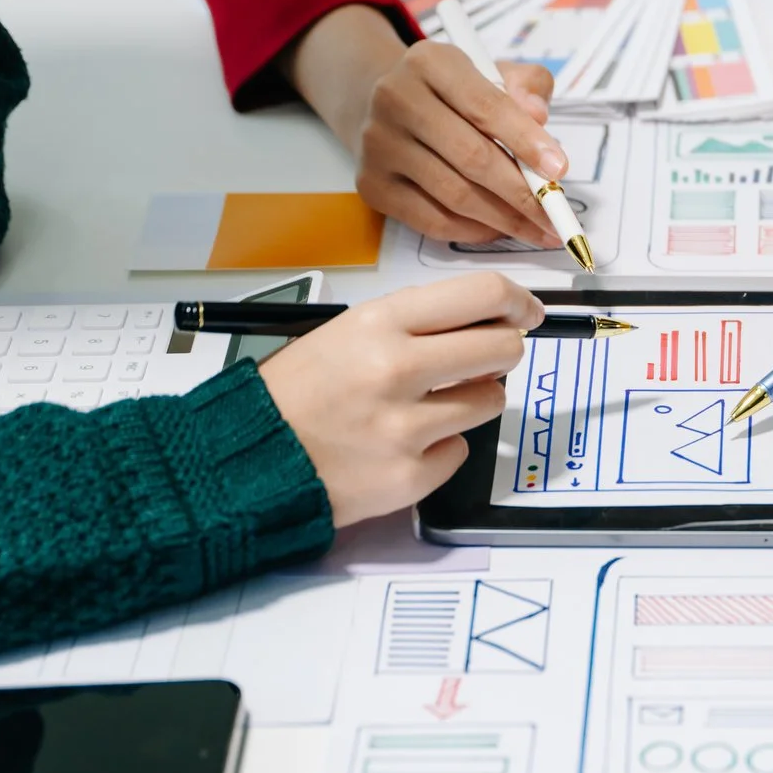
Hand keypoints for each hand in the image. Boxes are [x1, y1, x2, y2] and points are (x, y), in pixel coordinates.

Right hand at [258, 272, 542, 527]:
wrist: (246, 459)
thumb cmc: (295, 394)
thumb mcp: (346, 333)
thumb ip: (416, 326)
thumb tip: (487, 327)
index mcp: (378, 324)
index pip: (481, 295)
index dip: (517, 302)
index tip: (526, 312)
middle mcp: (396, 370)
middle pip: (502, 350)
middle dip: (504, 351)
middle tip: (486, 359)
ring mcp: (405, 428)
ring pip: (489, 402)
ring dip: (472, 400)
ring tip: (427, 405)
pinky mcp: (410, 476)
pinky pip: (458, 452)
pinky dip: (439, 449)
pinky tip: (400, 444)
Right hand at [286, 3, 565, 245]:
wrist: (381, 102)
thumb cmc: (452, 93)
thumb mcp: (491, 72)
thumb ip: (526, 86)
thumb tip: (538, 117)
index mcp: (430, 61)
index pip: (485, 105)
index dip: (526, 141)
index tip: (560, 170)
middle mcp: (395, 98)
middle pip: (471, 157)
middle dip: (522, 193)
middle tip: (555, 216)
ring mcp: (378, 144)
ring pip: (454, 194)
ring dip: (504, 219)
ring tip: (537, 229)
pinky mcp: (371, 184)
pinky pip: (430, 220)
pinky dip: (472, 231)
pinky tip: (498, 229)